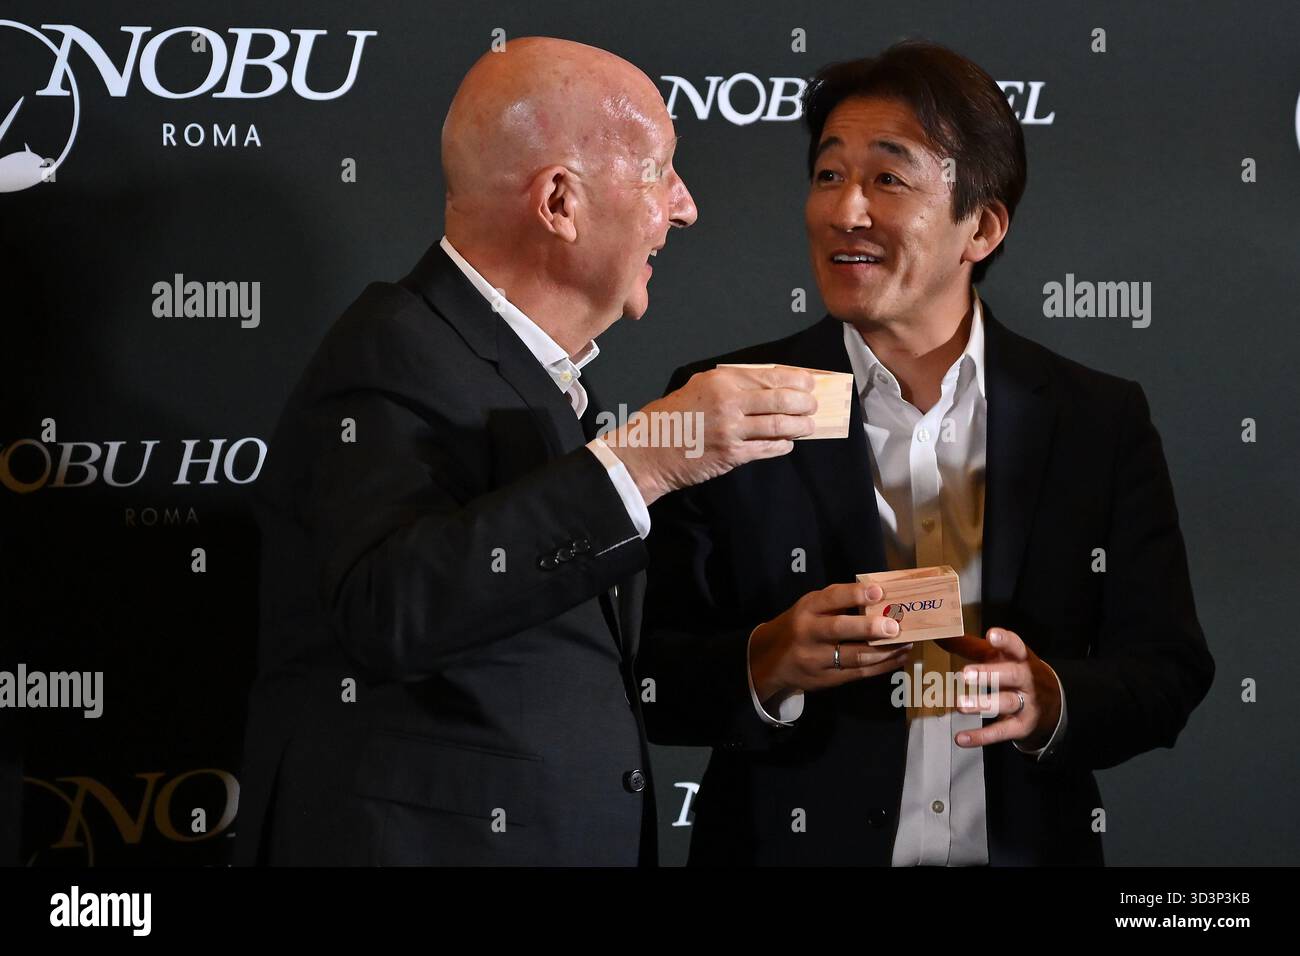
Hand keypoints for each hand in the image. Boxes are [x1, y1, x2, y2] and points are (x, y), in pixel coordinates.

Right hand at [603, 365, 816, 505]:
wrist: (649, 450)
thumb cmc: (671, 418)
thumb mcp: (698, 387)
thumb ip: (730, 384)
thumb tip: (767, 386)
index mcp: (721, 379)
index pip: (770, 375)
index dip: (796, 379)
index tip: (809, 382)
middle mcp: (728, 401)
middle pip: (781, 399)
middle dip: (804, 402)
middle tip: (813, 405)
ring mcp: (731, 429)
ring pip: (779, 425)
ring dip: (800, 426)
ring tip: (808, 426)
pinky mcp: (731, 454)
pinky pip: (767, 448)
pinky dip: (782, 445)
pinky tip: (787, 443)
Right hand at [749, 583, 912, 703]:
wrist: (771, 660)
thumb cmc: (800, 625)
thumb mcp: (810, 607)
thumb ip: (837, 602)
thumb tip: (880, 596)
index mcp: (807, 609)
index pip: (830, 599)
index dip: (854, 594)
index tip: (878, 591)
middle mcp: (809, 633)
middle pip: (839, 629)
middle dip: (869, 628)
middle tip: (894, 626)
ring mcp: (816, 659)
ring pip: (854, 656)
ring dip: (884, 651)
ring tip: (906, 642)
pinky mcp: (825, 680)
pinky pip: (858, 673)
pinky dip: (882, 666)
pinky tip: (898, 658)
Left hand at [937, 628, 1061, 750]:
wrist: (1051, 704)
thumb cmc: (1014, 671)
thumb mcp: (998, 656)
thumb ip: (969, 646)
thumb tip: (940, 634)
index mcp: (1021, 658)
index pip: (1016, 646)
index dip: (1005, 640)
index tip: (991, 635)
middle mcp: (1027, 680)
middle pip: (1013, 674)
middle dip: (990, 674)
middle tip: (965, 674)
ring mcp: (1027, 704)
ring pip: (1007, 703)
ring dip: (983, 704)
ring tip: (960, 705)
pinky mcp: (1021, 726)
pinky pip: (1001, 732)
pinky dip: (980, 736)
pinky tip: (961, 738)